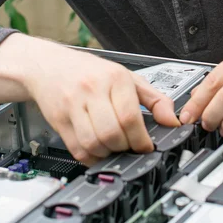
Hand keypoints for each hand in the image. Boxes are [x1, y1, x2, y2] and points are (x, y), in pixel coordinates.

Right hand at [25, 44, 179, 164]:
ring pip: (93, 143)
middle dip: (125, 147)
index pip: (130, 117)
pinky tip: (97, 148)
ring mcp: (72, 105)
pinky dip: (91, 156)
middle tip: (129, 146)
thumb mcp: (127, 77)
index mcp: (114, 78)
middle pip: (112, 133)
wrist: (49, 65)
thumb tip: (173, 120)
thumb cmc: (90, 72)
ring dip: (107, 153)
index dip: (141, 139)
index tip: (146, 146)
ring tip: (113, 146)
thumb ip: (154, 99)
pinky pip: (77, 148)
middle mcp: (92, 89)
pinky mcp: (59, 119)